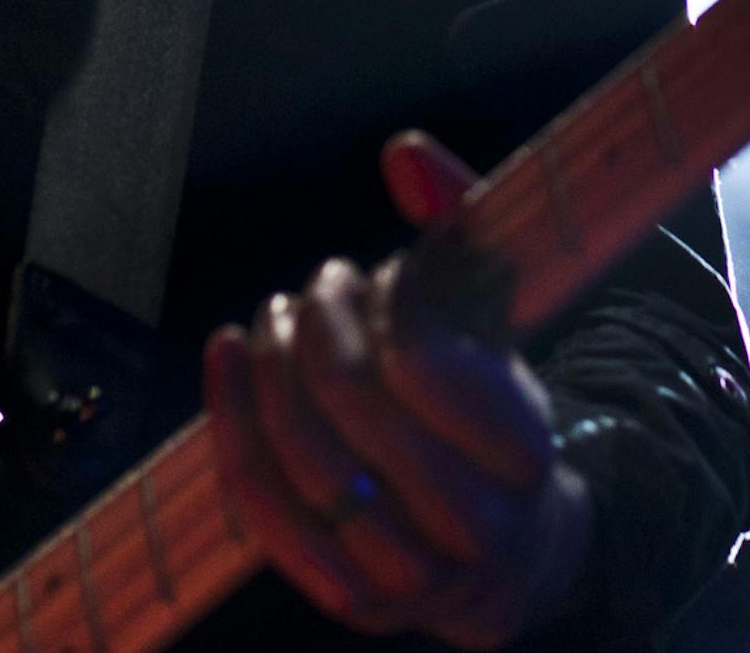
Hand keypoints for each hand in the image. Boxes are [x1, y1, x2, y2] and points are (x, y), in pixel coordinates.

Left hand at [203, 132, 592, 646]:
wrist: (505, 542)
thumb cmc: (488, 401)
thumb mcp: (493, 310)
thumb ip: (458, 223)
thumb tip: (403, 150)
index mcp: (523, 451)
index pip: (419, 360)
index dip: (382, 304)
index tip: (374, 275)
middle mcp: (473, 526)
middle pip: (351, 405)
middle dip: (317, 328)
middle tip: (316, 288)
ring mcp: (409, 575)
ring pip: (301, 458)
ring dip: (272, 368)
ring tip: (274, 317)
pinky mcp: (350, 598)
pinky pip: (265, 507)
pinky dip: (231, 421)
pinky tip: (227, 356)